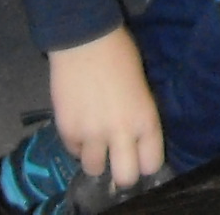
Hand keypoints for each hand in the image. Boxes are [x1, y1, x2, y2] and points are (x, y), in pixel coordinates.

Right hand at [47, 27, 163, 191]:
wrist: (85, 41)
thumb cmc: (121, 55)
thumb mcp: (142, 88)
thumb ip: (140, 116)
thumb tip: (135, 138)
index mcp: (146, 119)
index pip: (152, 163)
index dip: (146, 164)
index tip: (141, 159)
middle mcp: (121, 132)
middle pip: (125, 177)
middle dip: (122, 173)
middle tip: (118, 160)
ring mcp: (92, 134)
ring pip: (94, 169)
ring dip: (96, 158)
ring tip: (96, 141)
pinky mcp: (67, 131)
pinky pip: (73, 152)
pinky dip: (77, 143)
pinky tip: (81, 125)